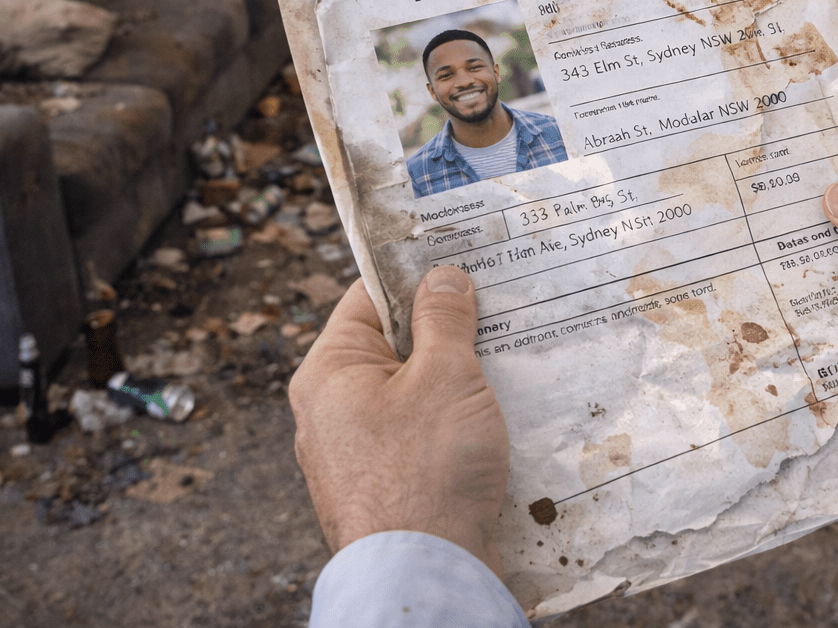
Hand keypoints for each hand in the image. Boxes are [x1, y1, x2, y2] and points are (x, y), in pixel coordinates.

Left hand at [289, 266, 510, 572]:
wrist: (424, 575)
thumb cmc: (425, 472)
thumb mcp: (444, 376)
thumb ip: (445, 319)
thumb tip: (442, 276)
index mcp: (328, 372)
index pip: (370, 298)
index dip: (417, 276)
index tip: (463, 261)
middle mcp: (331, 410)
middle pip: (395, 346)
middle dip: (447, 332)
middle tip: (499, 311)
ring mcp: (357, 453)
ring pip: (414, 394)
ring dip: (458, 382)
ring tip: (508, 364)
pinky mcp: (387, 486)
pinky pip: (423, 436)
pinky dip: (456, 425)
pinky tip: (499, 419)